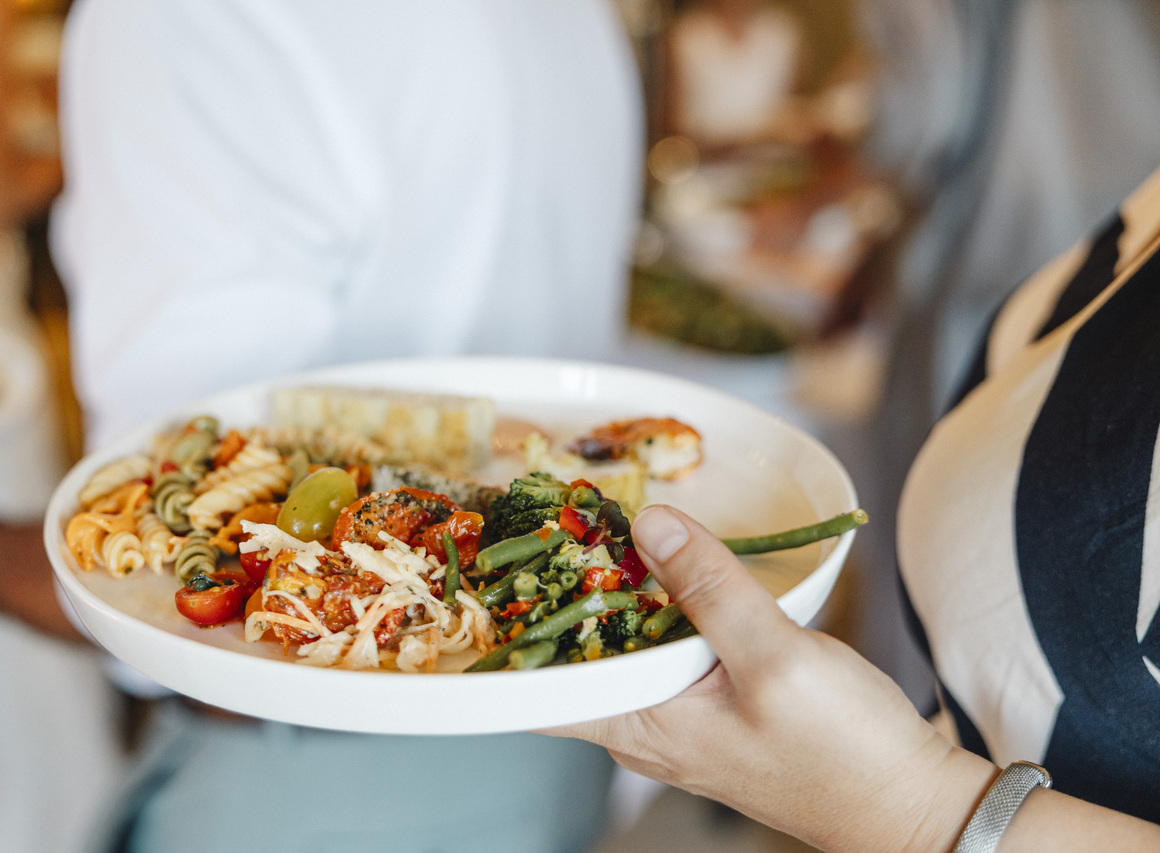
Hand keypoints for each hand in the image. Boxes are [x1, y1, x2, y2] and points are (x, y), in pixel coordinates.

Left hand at [545, 505, 996, 852]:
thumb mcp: (775, 658)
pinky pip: (666, 647)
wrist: (909, 801)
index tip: (493, 570)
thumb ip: (710, 589)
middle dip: (562, 590)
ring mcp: (679, 715)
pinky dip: (663, 605)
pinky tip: (673, 566)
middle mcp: (646, 725)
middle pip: (578, 655)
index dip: (506, 634)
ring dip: (617, 590)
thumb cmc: (843, 752)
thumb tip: (650, 524)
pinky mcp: (713, 702)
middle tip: (556, 519)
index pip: (539, 689)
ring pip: (624, 645)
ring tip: (607, 526)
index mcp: (640, 725)